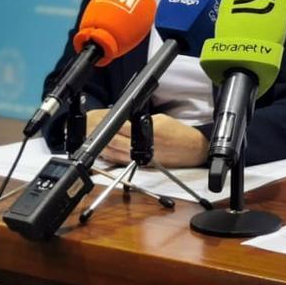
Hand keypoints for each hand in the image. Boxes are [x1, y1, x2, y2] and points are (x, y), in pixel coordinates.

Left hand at [85, 110, 208, 167]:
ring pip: (116, 153)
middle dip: (103, 136)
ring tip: (95, 141)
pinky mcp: (143, 164)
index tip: (101, 120)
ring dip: (104, 147)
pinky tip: (106, 152)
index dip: (110, 124)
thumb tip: (126, 120)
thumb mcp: (161, 119)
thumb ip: (142, 120)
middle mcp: (145, 146)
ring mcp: (143, 157)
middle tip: (93, 129)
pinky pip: (123, 161)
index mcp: (150, 131)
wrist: (193, 150)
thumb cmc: (179, 133)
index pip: (122, 127)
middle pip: (115, 142)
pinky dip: (112, 157)